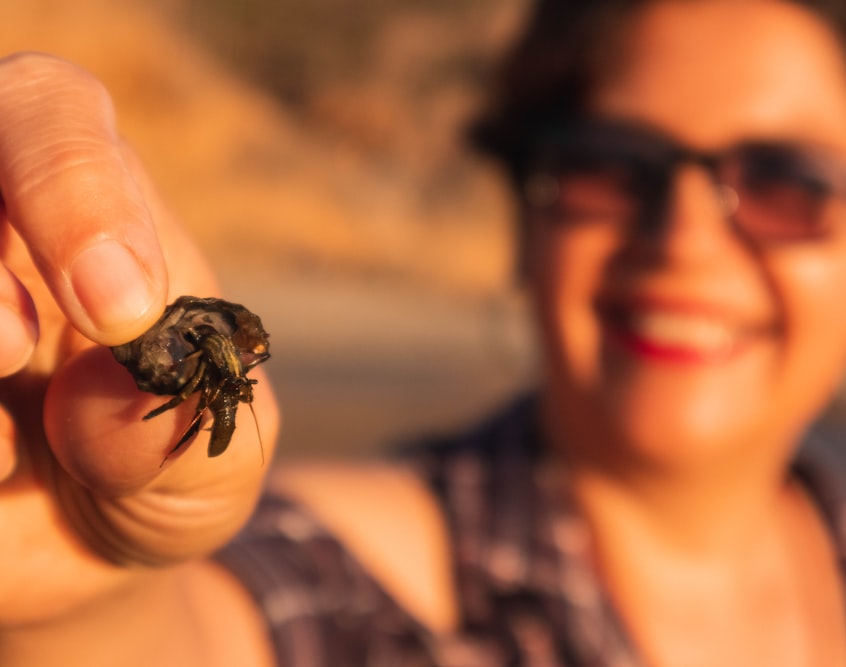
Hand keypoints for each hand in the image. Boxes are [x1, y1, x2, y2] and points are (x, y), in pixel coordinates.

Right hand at [0, 52, 278, 626]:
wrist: (88, 557)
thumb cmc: (161, 476)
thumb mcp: (207, 469)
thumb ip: (183, 431)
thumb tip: (109, 391)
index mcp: (91, 208)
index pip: (52, 111)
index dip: (71, 183)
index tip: (120, 309)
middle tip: (12, 350)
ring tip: (4, 454)